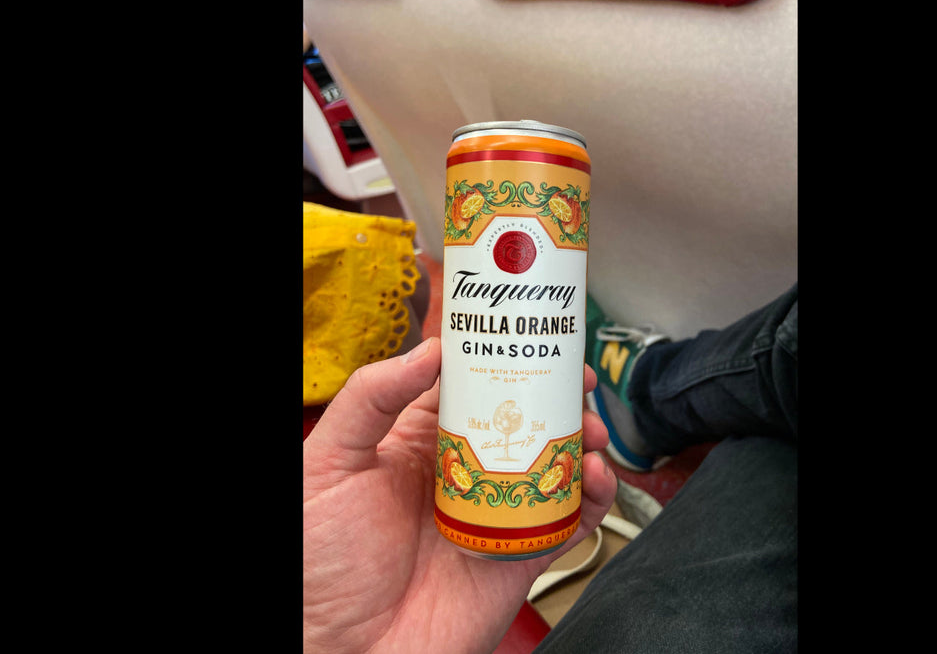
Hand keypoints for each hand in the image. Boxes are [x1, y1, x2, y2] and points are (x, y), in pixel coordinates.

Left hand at [304, 337, 617, 652]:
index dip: (506, 360)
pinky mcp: (519, 556)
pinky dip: (592, 497)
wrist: (343, 651)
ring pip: (554, 465)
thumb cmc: (320, 565)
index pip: (470, 388)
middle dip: (558, 397)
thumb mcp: (328, 464)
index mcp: (417, 444)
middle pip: (523, 420)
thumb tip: (429, 350)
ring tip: (590, 432)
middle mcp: (462, 473)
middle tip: (579, 382)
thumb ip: (370, 398)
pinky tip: (592, 478)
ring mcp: (494, 513)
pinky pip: (568, 521)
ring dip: (582, 442)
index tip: (535, 339)